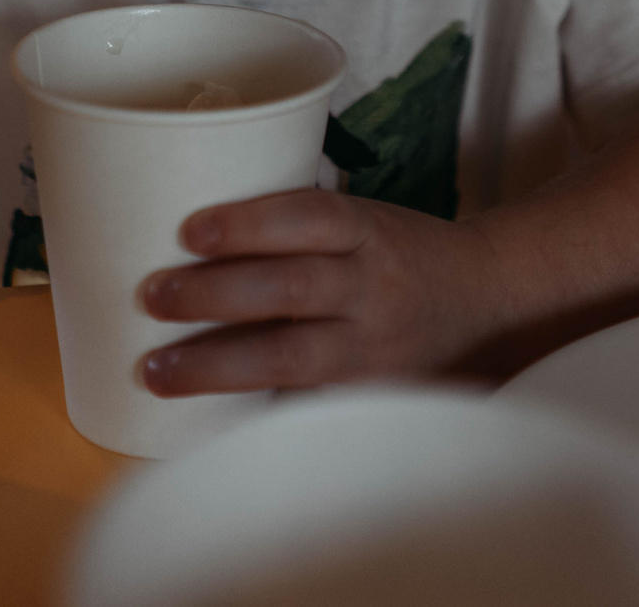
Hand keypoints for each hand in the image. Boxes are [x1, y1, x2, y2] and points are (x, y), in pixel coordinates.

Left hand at [137, 190, 507, 393]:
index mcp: (368, 231)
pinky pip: (307, 404)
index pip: (310, 217)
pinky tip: (205, 421)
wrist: (485, 304)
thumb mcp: (365, 221)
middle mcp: (372, 287)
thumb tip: (191, 219)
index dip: (250, 223)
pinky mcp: (369, 395)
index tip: (189, 231)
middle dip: (216, 294)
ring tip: (158, 369)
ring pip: (292, 357)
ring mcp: (373, 347)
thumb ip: (299, 226)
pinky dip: (253, 412)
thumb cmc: (400, 255)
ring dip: (217, 363)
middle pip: (292, 288)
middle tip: (153, 297)